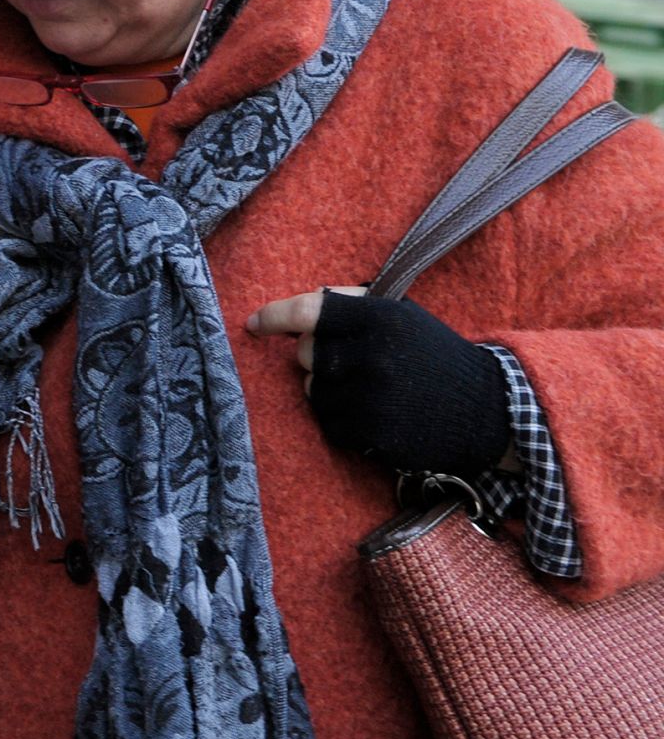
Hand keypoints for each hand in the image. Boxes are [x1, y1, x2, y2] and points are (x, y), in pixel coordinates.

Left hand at [247, 286, 512, 476]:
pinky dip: (343, 420)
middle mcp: (372, 355)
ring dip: (331, 391)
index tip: (254, 323)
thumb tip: (300, 307)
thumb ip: (352, 305)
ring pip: (314, 391)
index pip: (309, 310)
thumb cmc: (434, 356)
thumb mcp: (402, 315)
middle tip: (353, 363)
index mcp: (379, 317)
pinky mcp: (373, 433)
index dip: (275, 315)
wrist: (486, 411)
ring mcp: (371, 397)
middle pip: (306, 354)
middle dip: (319, 358)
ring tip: (372, 391)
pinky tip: (375, 415)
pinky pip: (330, 423)